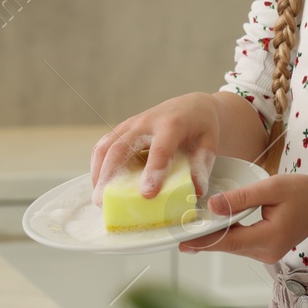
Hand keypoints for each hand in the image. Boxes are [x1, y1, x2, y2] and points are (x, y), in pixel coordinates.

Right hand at [91, 92, 220, 205]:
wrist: (191, 107)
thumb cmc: (200, 128)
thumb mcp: (209, 144)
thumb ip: (202, 166)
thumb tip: (195, 191)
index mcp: (172, 124)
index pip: (160, 149)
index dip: (153, 171)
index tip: (147, 194)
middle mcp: (147, 122)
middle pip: (121, 146)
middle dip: (110, 174)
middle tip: (103, 200)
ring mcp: (131, 124)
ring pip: (106, 146)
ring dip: (98, 171)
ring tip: (98, 196)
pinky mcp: (122, 129)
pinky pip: (103, 145)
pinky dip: (98, 165)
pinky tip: (100, 182)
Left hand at [178, 173, 307, 262]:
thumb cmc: (304, 191)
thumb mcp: (272, 187)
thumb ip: (241, 198)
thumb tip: (213, 205)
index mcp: (268, 238)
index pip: (227, 241)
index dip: (201, 240)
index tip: (179, 239)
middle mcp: (266, 252)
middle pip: (226, 246)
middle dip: (203, 237)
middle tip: (176, 231)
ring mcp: (266, 254)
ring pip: (232, 246)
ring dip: (214, 235)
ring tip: (189, 227)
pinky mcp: (266, 250)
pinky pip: (240, 243)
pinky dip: (226, 234)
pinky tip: (212, 226)